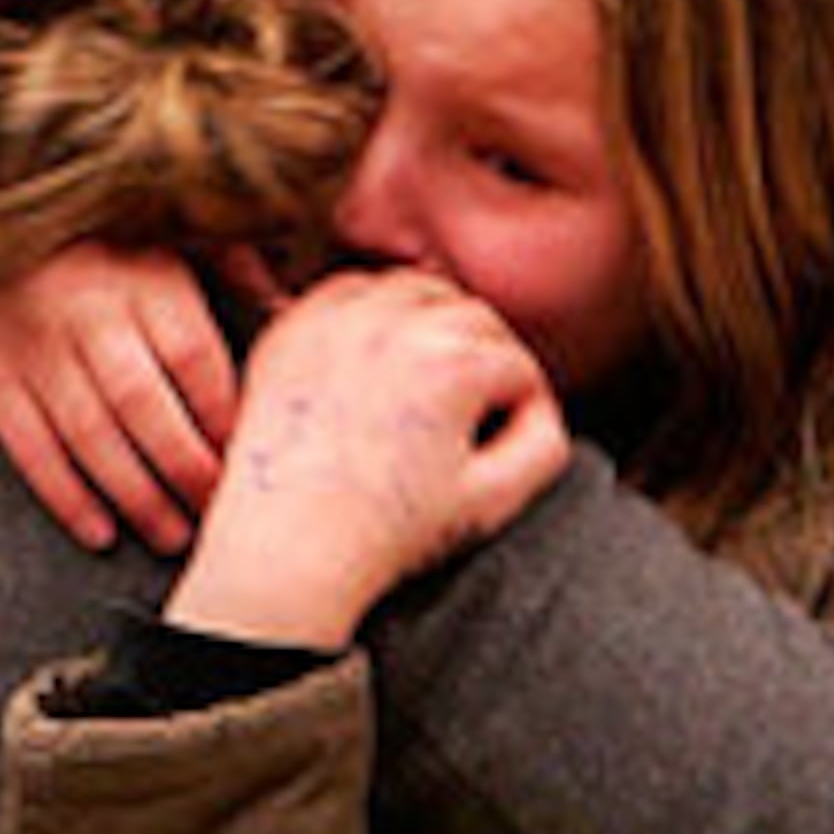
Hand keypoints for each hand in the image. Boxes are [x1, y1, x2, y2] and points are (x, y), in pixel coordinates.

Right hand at [0, 165, 238, 554]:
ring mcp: (33, 348)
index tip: (249, 457)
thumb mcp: (162, 220)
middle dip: (188, 472)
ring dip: (137, 497)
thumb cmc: (86, 225)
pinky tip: (99, 530)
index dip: (225, 417)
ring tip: (171, 534)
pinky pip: (30, 447)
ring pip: (92, 439)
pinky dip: (65, 496)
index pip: (194, 360)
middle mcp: (89, 313)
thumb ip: (230, 258)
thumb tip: (290, 305)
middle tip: (216, 515)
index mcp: (142, 274)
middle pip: (147, 409)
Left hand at [167, 267, 566, 649]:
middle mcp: (396, 325)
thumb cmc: (386, 531)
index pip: (518, 365)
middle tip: (478, 405)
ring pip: (416, 288)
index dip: (525, 404)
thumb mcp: (493, 500)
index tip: (508, 436)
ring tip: (433, 374)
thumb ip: (543, 444)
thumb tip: (540, 406)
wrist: (290, 544)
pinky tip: (379, 354)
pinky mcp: (295, 327)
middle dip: (488, 356)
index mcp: (452, 364)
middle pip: (475, 315)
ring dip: (436, 320)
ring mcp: (339, 320)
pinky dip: (375, 309)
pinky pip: (351, 289)